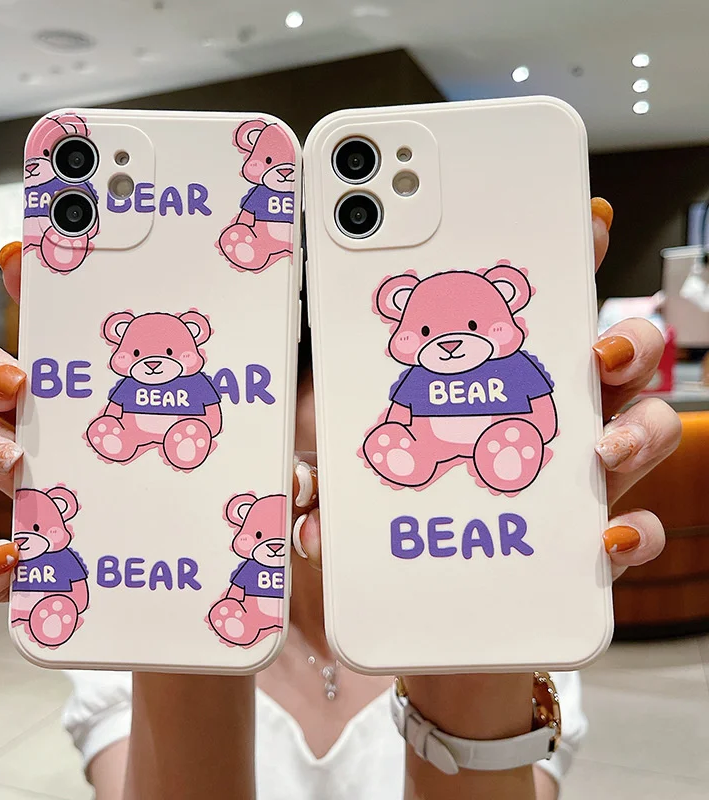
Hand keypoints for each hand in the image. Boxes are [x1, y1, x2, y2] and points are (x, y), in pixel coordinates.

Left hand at [294, 198, 680, 582]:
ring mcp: (567, 478)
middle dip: (625, 339)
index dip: (567, 258)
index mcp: (488, 379)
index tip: (582, 221)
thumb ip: (329, 448)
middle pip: (611, 360)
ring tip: (601, 447)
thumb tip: (309, 461)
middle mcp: (540, 417)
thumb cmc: (372, 516)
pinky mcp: (576, 543)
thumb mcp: (340, 464)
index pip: (538, 308)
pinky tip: (605, 536)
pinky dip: (630, 532)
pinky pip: (628, 530)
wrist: (395, 606)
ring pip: (642, 431)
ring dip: (640, 430)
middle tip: (599, 346)